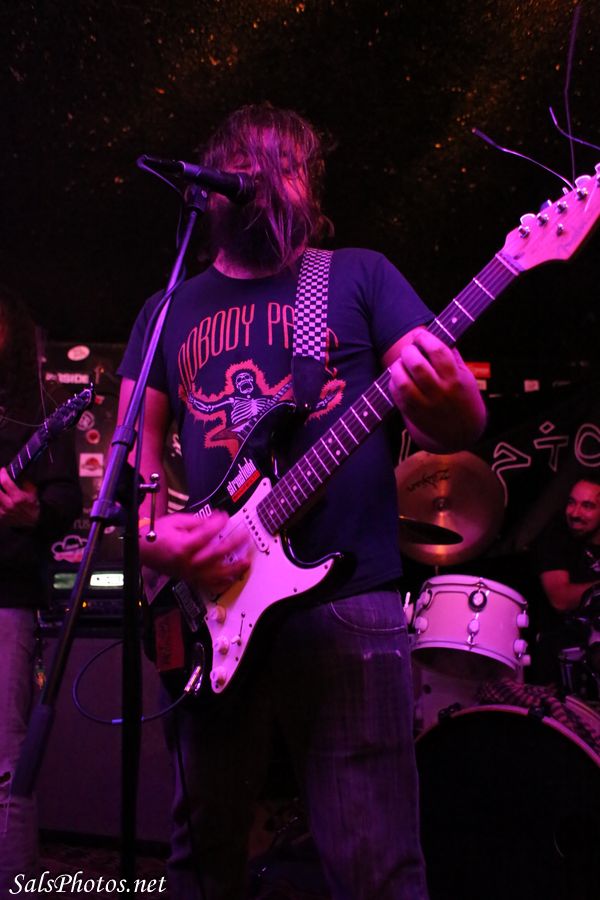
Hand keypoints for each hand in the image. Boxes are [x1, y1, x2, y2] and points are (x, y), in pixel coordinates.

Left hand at [0, 468, 40, 527]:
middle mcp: (8, 504)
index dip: (2, 473)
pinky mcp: (0, 517)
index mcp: (18, 497)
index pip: (5, 482)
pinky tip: (1, 497)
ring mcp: (2, 512)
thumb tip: (18, 474)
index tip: (3, 470)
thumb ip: (25, 482)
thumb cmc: (32, 505)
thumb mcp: (33, 492)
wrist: (32, 522)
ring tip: (0, 489)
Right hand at [140, 509, 251, 595]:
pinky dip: (222, 583)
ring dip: (233, 568)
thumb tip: (215, 520)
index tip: (226, 518)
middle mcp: (188, 562)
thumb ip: (197, 522)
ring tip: (245, 562)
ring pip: (216, 574)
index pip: (207, 534)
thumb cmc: (156, 536)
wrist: (141, 551)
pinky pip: (208, 584)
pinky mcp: (189, 579)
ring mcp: (190, 573)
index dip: (219, 524)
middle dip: (234, 544)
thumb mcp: (175, 521)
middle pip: (217, 554)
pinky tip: (232, 579)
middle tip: (244, 537)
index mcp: (184, 546)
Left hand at [388, 331, 484, 451]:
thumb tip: (435, 334)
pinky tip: (399, 379)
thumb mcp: (466, 376)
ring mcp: (425, 405)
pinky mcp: (413, 414)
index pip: (438, 351)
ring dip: (397, 368)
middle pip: (417, 365)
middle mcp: (440, 392)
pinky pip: (397, 395)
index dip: (425, 338)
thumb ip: (452, 356)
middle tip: (409, 350)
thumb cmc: (463, 398)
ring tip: (400, 364)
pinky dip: (394, 383)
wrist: (462, 434)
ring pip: (403, 382)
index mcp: (455, 379)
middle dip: (408, 352)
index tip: (419, 335)